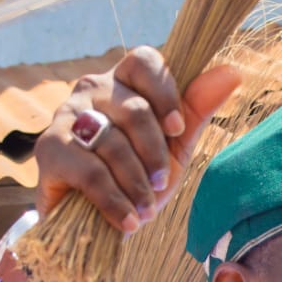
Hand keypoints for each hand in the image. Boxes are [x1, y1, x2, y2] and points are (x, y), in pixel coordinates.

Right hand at [34, 46, 241, 232]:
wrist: (93, 220)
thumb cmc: (136, 175)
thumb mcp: (173, 147)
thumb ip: (197, 110)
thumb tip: (231, 71)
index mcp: (124, 80)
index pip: (144, 60)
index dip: (165, 92)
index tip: (177, 130)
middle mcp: (92, 89)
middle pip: (133, 108)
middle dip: (154, 153)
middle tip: (161, 184)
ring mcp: (67, 116)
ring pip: (112, 141)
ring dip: (135, 182)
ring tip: (146, 209)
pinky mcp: (49, 150)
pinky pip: (90, 172)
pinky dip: (115, 200)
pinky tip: (128, 221)